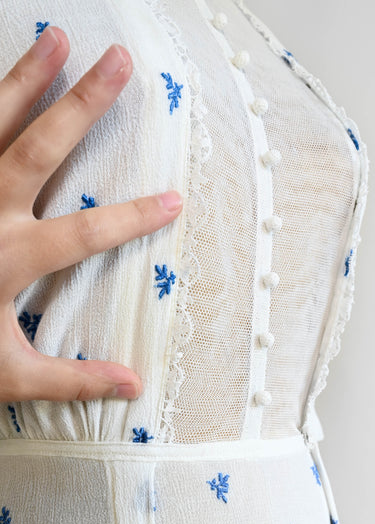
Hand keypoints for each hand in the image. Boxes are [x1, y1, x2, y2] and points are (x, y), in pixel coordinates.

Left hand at [0, 26, 182, 403]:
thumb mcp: (10, 375)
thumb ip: (73, 378)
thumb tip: (134, 386)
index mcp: (8, 260)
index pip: (85, 233)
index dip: (133, 217)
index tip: (174, 199)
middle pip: (39, 151)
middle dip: (82, 105)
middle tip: (117, 61)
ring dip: (24, 79)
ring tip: (53, 38)